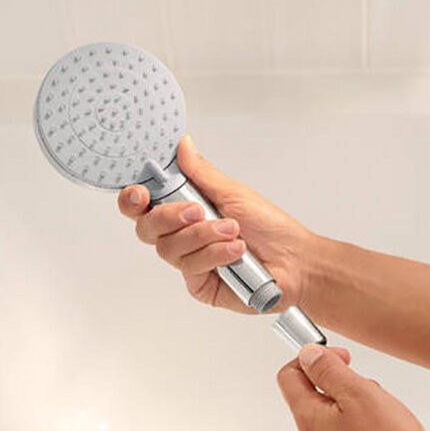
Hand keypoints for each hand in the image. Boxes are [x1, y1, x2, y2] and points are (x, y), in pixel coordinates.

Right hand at [117, 136, 315, 312]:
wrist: (295, 262)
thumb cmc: (271, 228)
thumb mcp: (234, 193)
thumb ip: (202, 173)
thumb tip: (183, 146)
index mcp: (186, 210)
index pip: (144, 205)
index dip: (133, 199)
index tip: (141, 193)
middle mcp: (183, 236)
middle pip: (146, 228)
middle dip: (169, 216)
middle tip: (197, 210)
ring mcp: (190, 261)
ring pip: (168, 248)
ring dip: (203, 235)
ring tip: (232, 231)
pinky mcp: (199, 284)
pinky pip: (190, 268)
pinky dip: (214, 254)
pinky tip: (235, 252)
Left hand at [277, 345, 429, 430]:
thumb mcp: (358, 392)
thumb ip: (329, 370)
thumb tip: (308, 355)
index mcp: (310, 419)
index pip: (289, 376)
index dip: (312, 358)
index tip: (339, 357)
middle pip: (315, 398)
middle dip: (342, 383)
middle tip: (368, 386)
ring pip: (336, 420)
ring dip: (356, 407)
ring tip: (383, 413)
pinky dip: (366, 430)